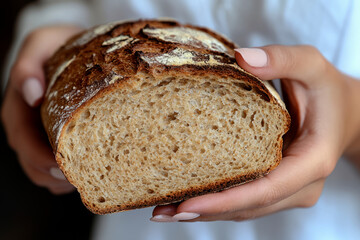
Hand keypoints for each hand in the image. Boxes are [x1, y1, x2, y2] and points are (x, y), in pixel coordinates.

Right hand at [1, 25, 82, 193]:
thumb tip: (31, 93)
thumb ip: (30, 64)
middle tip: (75, 181)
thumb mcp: (41, 43)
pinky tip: (78, 178)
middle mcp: (25, 123)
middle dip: (50, 174)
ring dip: (57, 180)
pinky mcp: (51, 137)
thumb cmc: (57, 45)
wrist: (71, 48)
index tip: (60, 167)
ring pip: (39, 167)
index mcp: (18, 105)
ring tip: (79, 183)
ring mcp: (37, 132)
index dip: (38, 157)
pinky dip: (63, 176)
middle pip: (30, 159)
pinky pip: (52, 164)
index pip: (21, 137)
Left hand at [151, 45, 359, 221]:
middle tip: (162, 212)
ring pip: (243, 209)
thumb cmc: (328, 92)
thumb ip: (282, 59)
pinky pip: (244, 200)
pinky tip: (187, 198)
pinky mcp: (275, 188)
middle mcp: (300, 186)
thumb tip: (241, 58)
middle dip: (205, 211)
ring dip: (205, 211)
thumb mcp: (312, 66)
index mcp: (312, 161)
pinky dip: (216, 202)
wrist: (344, 113)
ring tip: (164, 210)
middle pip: (248, 206)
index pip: (265, 190)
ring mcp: (288, 191)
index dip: (224, 200)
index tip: (186, 206)